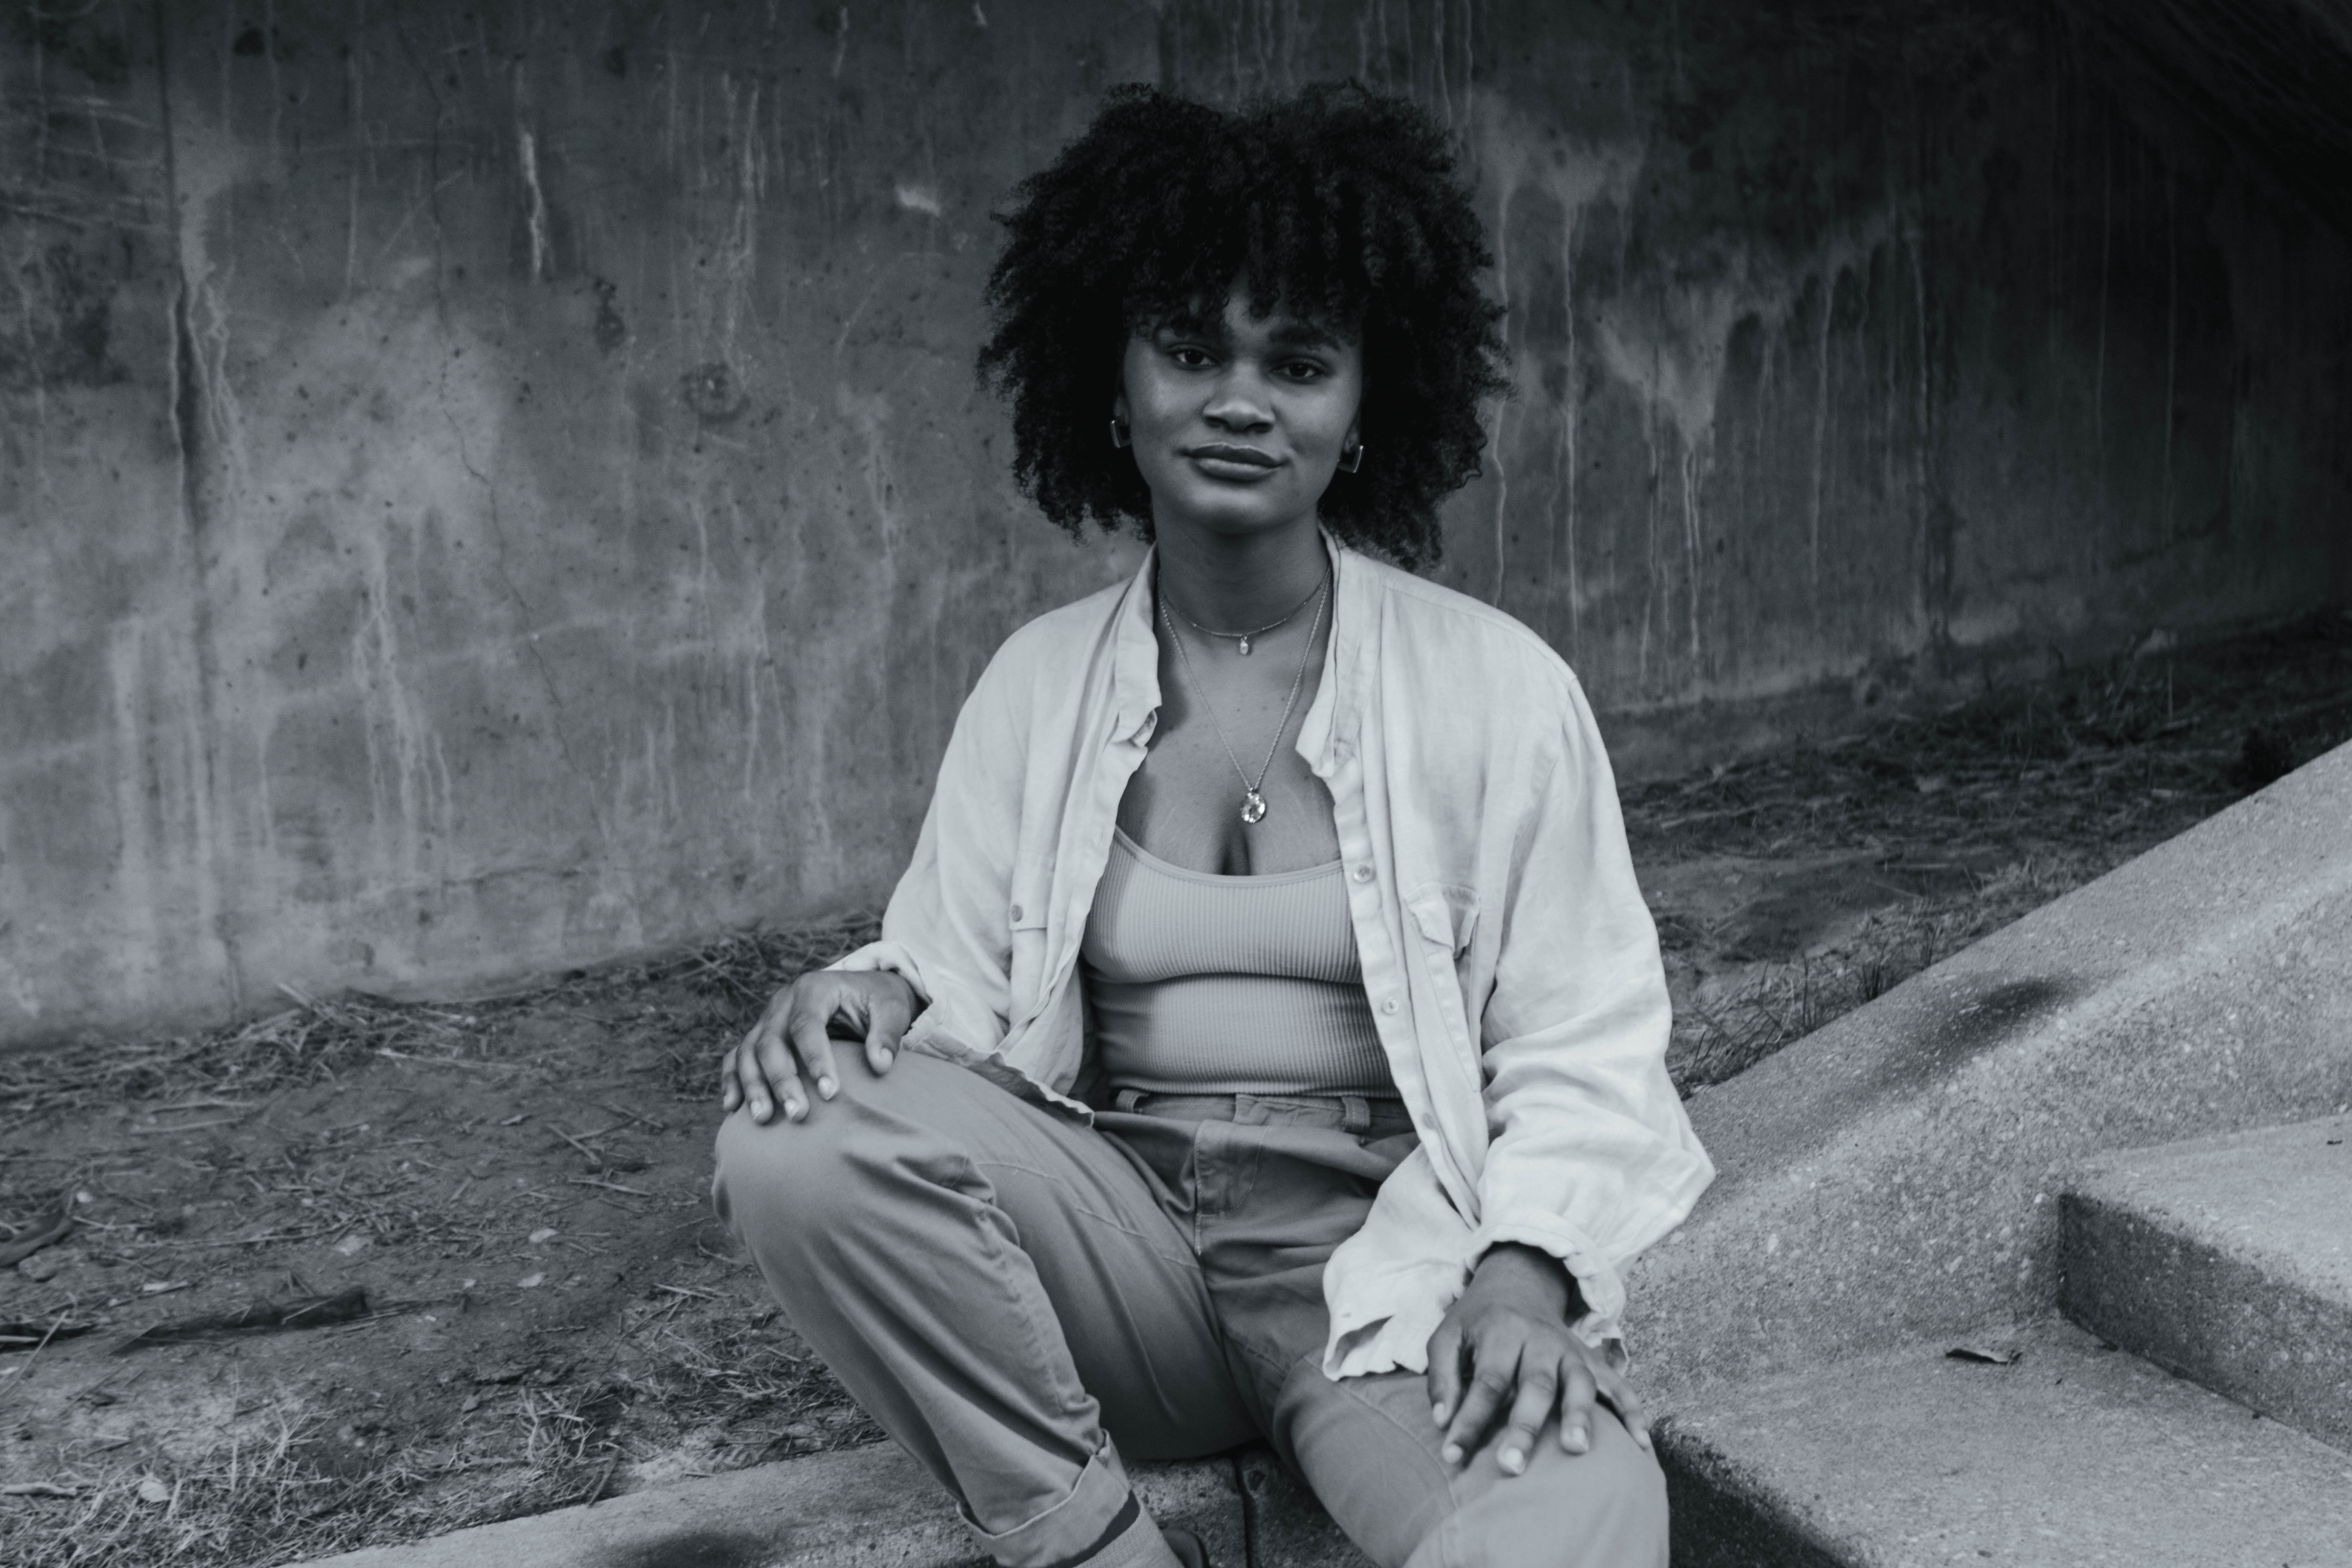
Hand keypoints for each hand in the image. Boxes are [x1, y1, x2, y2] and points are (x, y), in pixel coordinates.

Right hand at [720, 970, 918, 1123]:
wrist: (864, 992)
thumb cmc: (878, 1002)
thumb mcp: (892, 1009)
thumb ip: (886, 1034)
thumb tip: (880, 1065)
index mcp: (814, 988)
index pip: (807, 1025)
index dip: (815, 1059)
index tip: (830, 1093)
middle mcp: (784, 1002)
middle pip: (772, 1041)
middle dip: (781, 1080)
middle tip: (798, 1114)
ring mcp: (768, 1019)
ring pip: (748, 1051)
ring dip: (753, 1085)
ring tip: (763, 1118)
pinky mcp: (760, 1035)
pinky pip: (737, 1056)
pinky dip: (732, 1080)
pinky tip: (732, 1108)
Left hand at [1424, 1243, 1648, 1475]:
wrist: (1517, 1284)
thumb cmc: (1476, 1323)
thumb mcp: (1447, 1336)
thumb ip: (1442, 1377)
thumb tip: (1442, 1421)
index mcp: (1501, 1332)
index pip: (1487, 1382)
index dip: (1470, 1420)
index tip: (1453, 1455)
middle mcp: (1541, 1341)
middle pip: (1536, 1385)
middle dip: (1525, 1427)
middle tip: (1511, 1466)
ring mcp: (1571, 1350)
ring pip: (1580, 1383)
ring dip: (1580, 1416)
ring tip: (1575, 1450)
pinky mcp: (1592, 1360)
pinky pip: (1618, 1385)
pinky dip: (1632, 1412)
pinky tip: (1640, 1443)